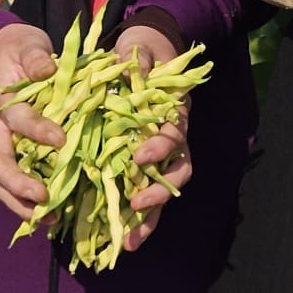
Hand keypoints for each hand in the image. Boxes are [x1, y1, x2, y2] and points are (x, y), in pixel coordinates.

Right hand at [0, 22, 60, 222]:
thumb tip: (47, 68)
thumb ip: (36, 57)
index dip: (36, 130)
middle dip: (17, 184)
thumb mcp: (27, 44)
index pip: (16, 120)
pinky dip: (28, 201)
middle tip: (43, 197)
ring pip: (1, 180)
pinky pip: (15, 181)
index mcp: (1, 102)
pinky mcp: (13, 151)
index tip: (61, 140)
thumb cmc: (19, 50)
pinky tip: (53, 213)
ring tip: (48, 218)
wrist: (2, 53)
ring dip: (20, 203)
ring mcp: (3, 143)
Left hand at [111, 23, 195, 251]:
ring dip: (147, 220)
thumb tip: (136, 65)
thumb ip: (140, 59)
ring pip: (161, 193)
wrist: (144, 53)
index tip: (139, 155)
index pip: (174, 136)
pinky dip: (131, 218)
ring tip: (128, 243)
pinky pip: (140, 194)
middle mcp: (172, 139)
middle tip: (136, 207)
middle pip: (176, 174)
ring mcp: (158, 155)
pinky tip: (117, 238)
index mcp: (174, 114)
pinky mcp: (140, 164)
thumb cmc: (144, 51)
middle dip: (157, 194)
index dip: (160, 148)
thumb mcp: (141, 49)